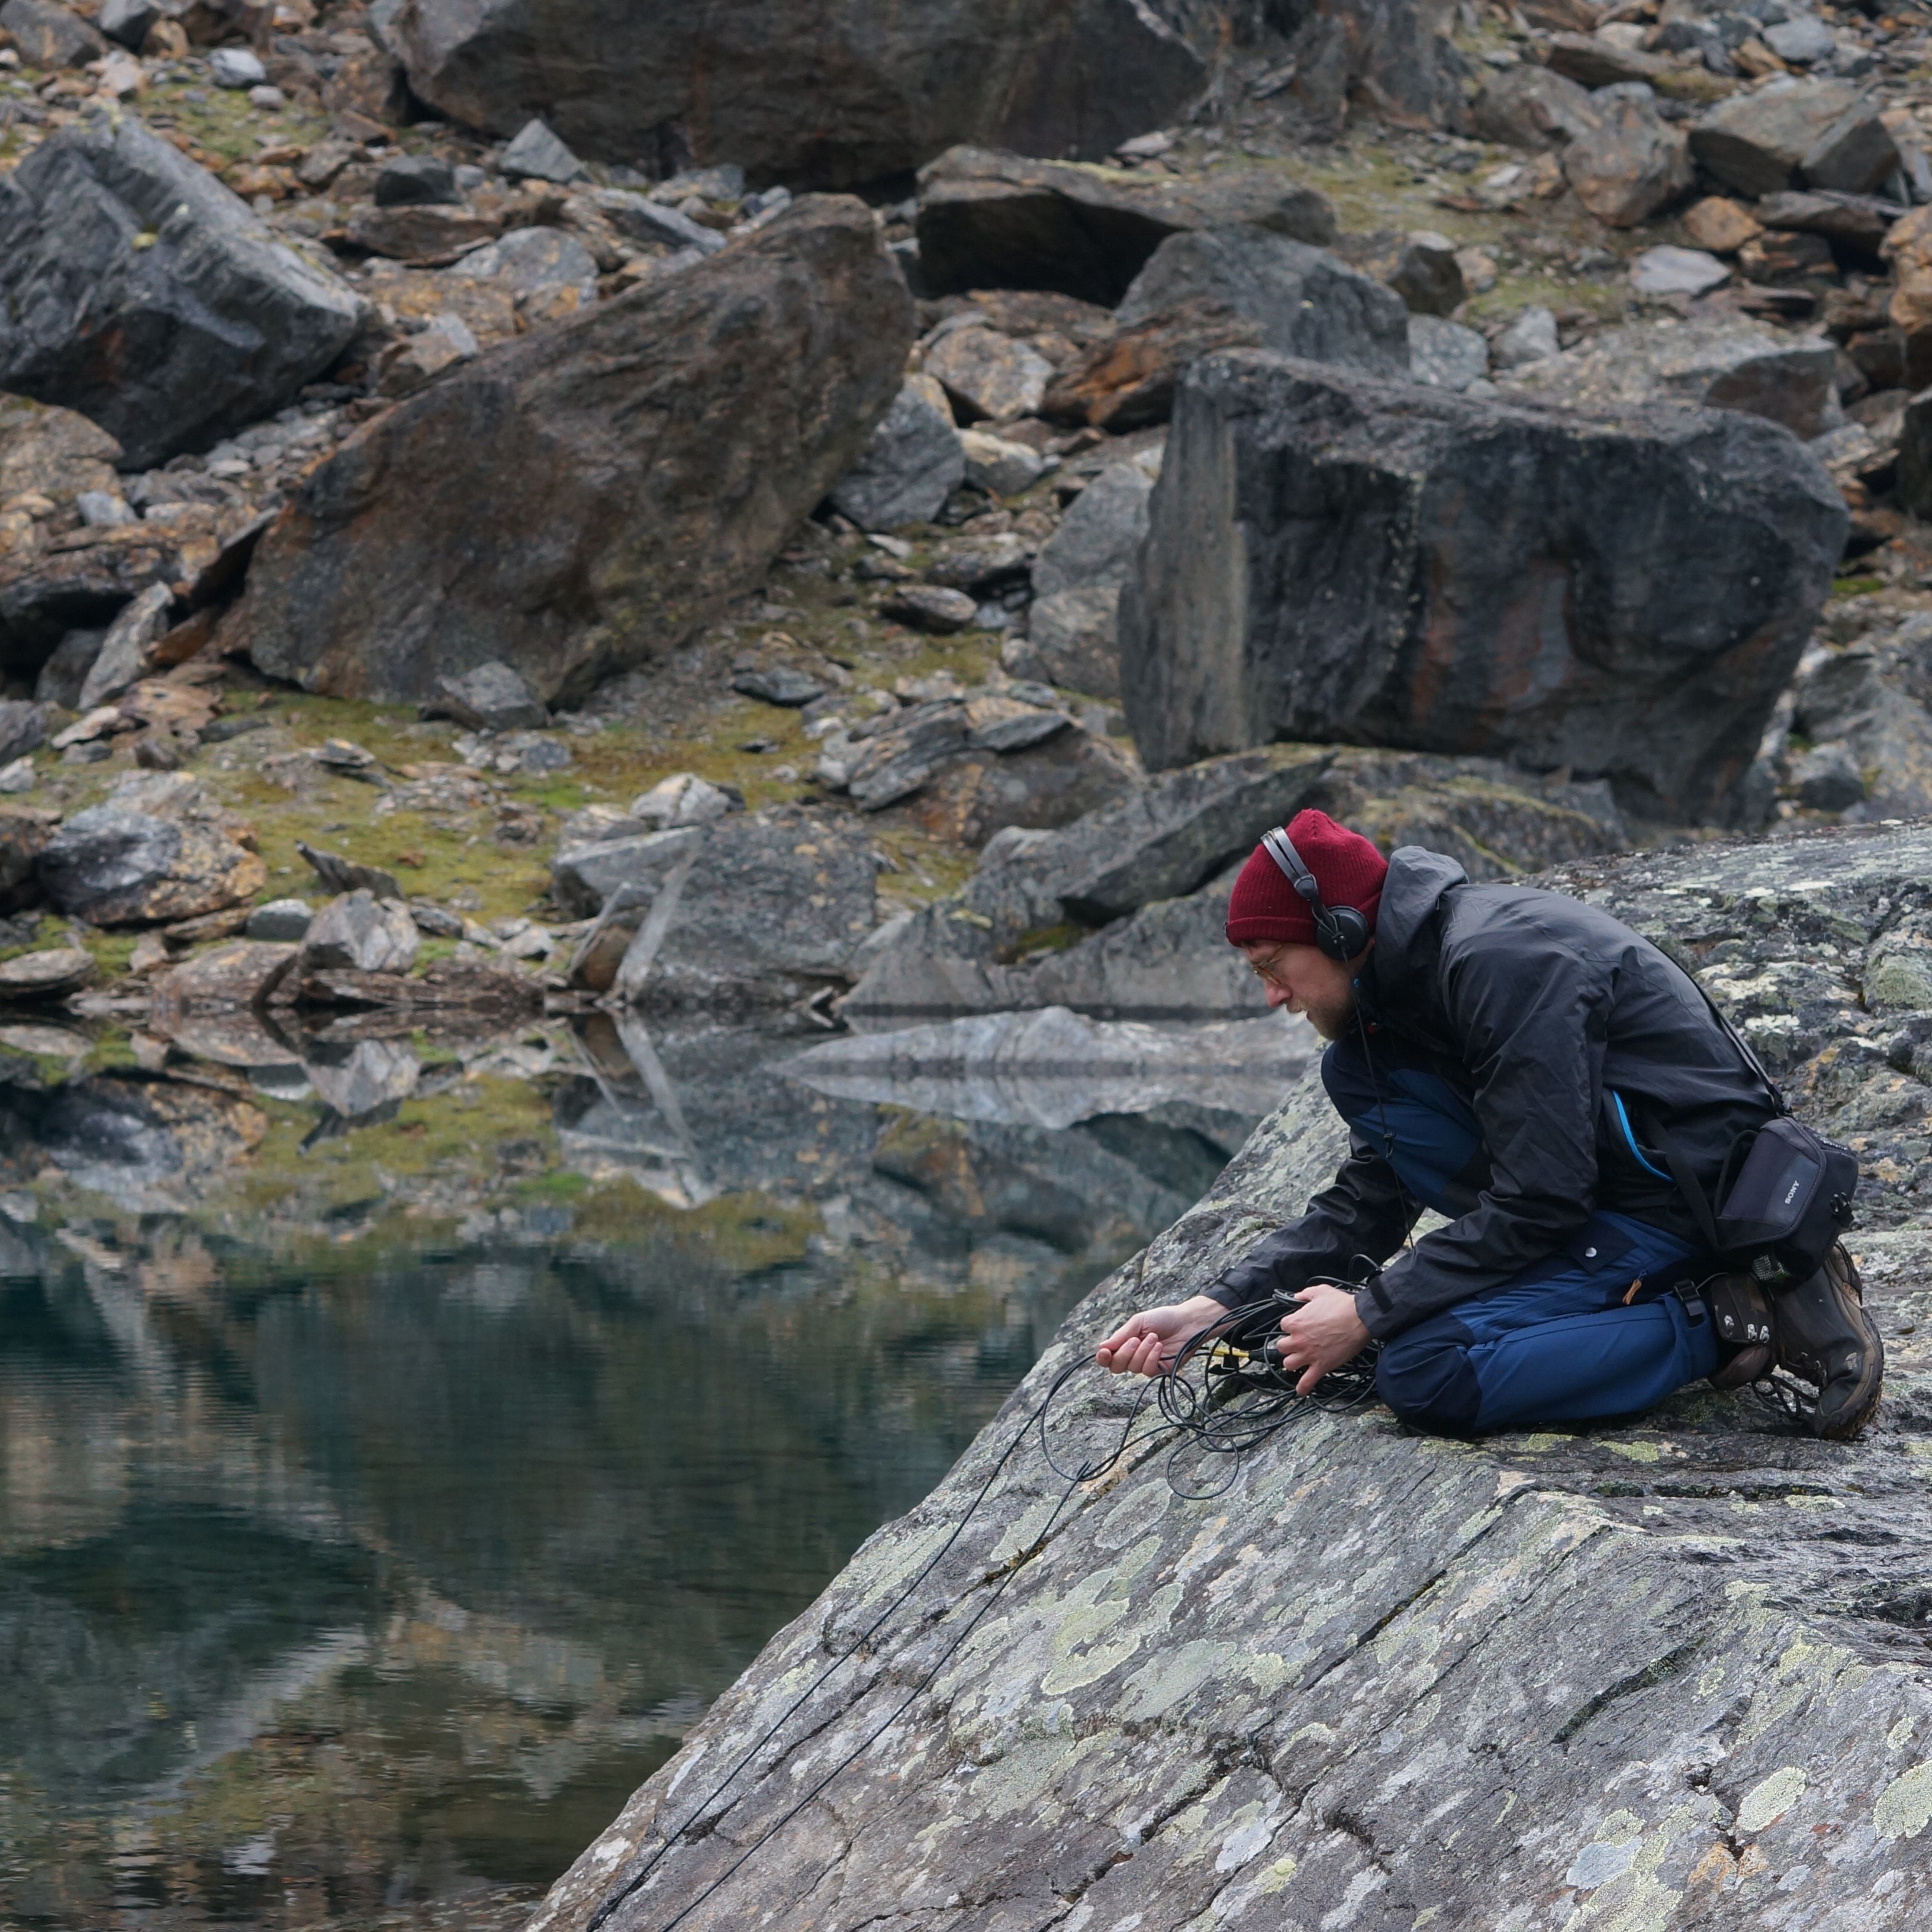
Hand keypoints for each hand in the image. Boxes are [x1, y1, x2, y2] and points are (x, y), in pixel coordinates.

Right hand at [1096, 1293, 1228, 1377]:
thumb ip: (1121, 1335)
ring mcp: (1146, 1364)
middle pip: (1116, 1367)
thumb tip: (1102, 1347)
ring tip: (1154, 1338)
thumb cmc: (1163, 1318)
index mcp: (1125, 1343)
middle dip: (1124, 1353)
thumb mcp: (1139, 1322)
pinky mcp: (1160, 1371)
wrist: (1187, 1322)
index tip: (1105, 1352)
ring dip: (1142, 1352)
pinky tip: (1159, 1347)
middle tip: (1135, 1340)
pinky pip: (1148, 1371)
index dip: (1103, 1357)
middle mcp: (1133, 1356)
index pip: (1108, 1357)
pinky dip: (1152, 1358)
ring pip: (1133, 1368)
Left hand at [1275, 1282, 1370, 1395]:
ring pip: (1289, 1364)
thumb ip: (1305, 1294)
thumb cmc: (1342, 1305)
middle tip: (1297, 1344)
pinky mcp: (1322, 1366)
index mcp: (1296, 1322)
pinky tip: (1301, 1390)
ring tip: (1299, 1361)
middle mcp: (1299, 1340)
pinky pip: (1307, 1382)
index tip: (1298, 1326)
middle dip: (1288, 1345)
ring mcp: (1309, 1354)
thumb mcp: (1320, 1291)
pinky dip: (1303, 1388)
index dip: (1291, 1326)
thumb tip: (1297, 1297)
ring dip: (1293, 1362)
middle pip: (1282, 1347)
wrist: (1360, 1318)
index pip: (1283, 1326)